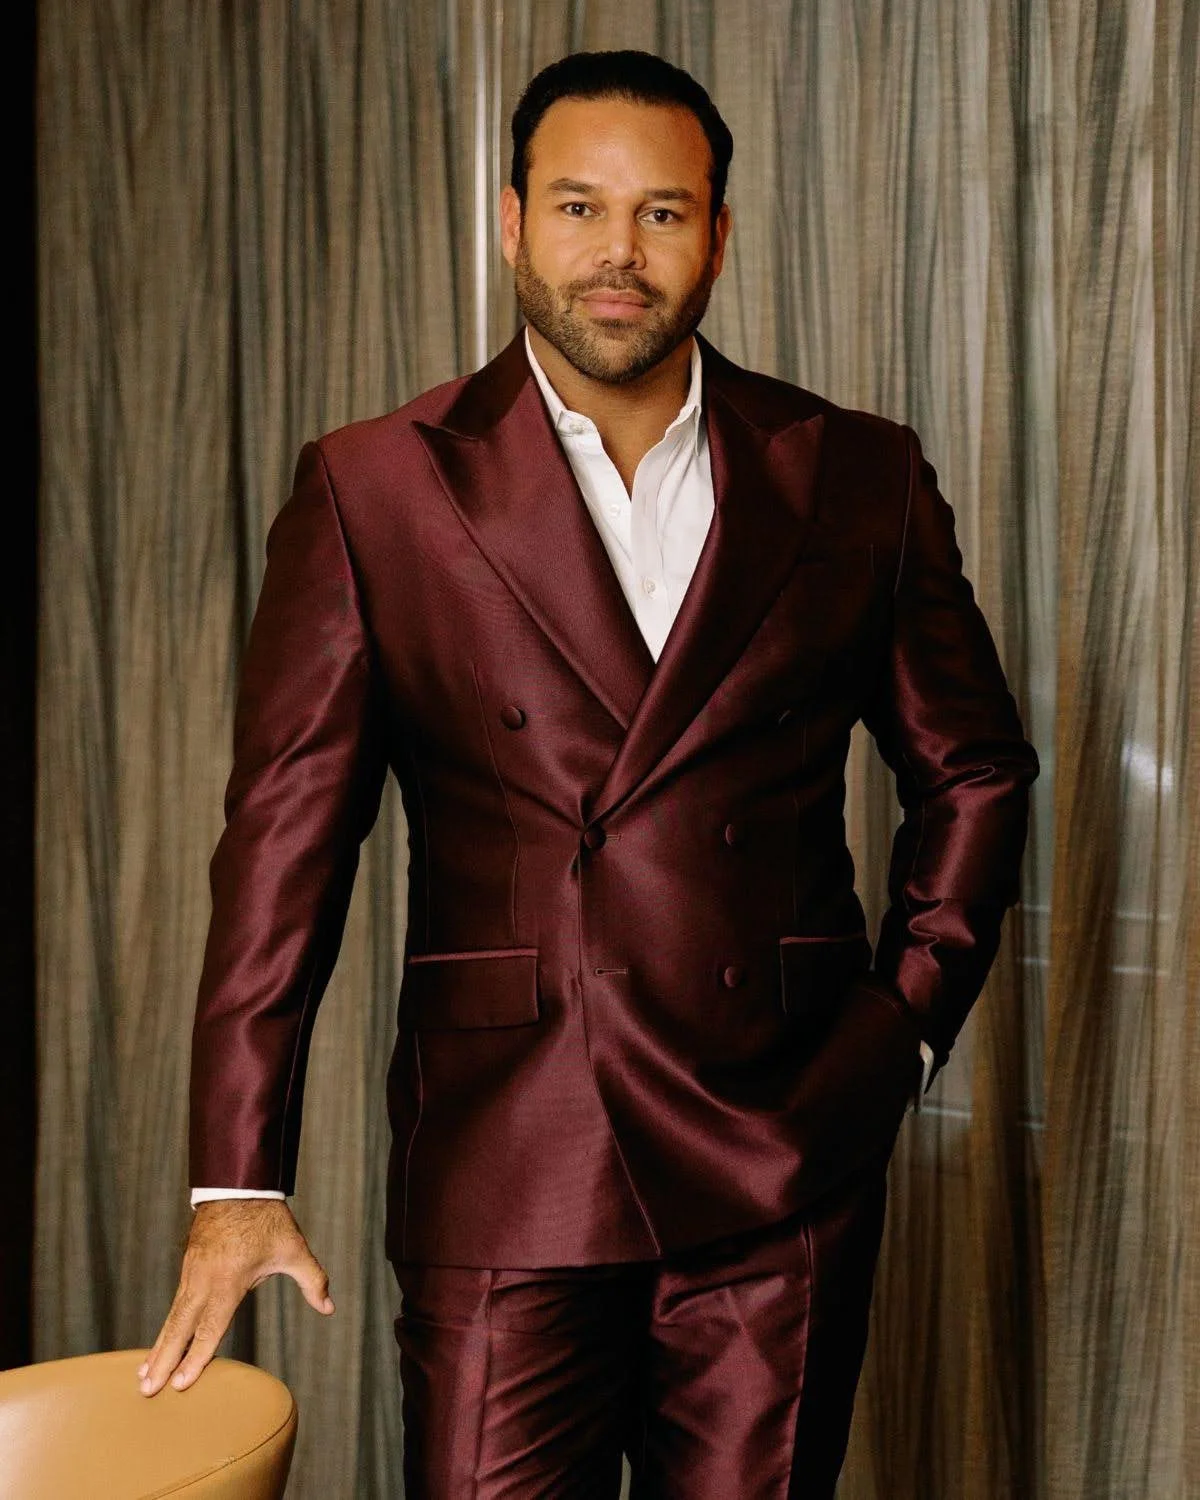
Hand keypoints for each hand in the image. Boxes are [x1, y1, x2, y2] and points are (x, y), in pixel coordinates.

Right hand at [138, 1199, 333, 1395]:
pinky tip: (158, 1345)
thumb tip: (329, 1307)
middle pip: (180, 1327)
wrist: (238, 1184)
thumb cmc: (268, 1219)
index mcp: (229, 1280)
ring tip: (142, 1377)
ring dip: (158, 1346)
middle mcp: (204, 1280)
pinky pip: (174, 1303)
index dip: (196, 1357)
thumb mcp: (294, 1250)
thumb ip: (312, 1280)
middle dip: (164, 1360)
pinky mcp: (187, 1266)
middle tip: (147, 1390)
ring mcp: (191, 1272)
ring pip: (173, 1316)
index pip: (211, 1327)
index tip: (180, 1384)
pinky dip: (165, 1326)